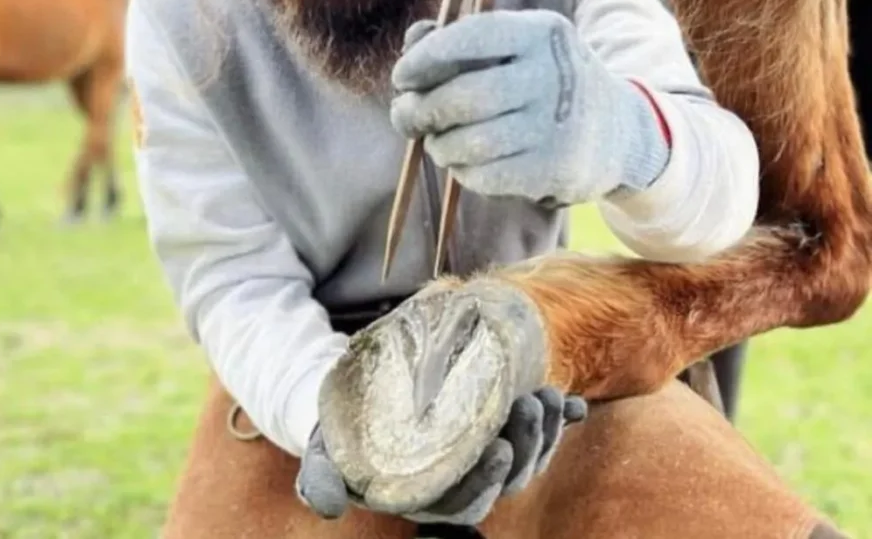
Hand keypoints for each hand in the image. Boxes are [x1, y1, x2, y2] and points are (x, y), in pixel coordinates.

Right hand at [296, 385, 586, 525]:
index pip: (467, 502)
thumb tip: (326, 505)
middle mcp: (463, 480)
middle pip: (508, 477)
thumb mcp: (322, 452)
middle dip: (527, 446)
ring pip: (528, 454)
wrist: (357, 401)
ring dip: (545, 429)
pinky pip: (537, 429)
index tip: (499, 449)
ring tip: (548, 394)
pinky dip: (560, 417)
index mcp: (430, 495)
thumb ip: (322, 477)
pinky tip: (576, 405)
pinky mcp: (499, 423)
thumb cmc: (341, 434)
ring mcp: (486, 452)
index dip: (488, 481)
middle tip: (530, 406)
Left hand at [389, 9, 670, 203]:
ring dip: (439, 145)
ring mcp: (558, 125)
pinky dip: (463, 171)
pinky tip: (464, 162)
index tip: (402, 77)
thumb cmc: (545, 81)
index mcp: (542, 32)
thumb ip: (461, 41)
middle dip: (421, 110)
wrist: (619, 130)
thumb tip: (411, 46)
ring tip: (437, 141)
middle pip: (465, 97)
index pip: (472, 38)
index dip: (426, 58)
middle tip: (404, 116)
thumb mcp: (517, 47)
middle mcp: (554, 75)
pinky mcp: (556, 169)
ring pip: (471, 142)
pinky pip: (487, 176)